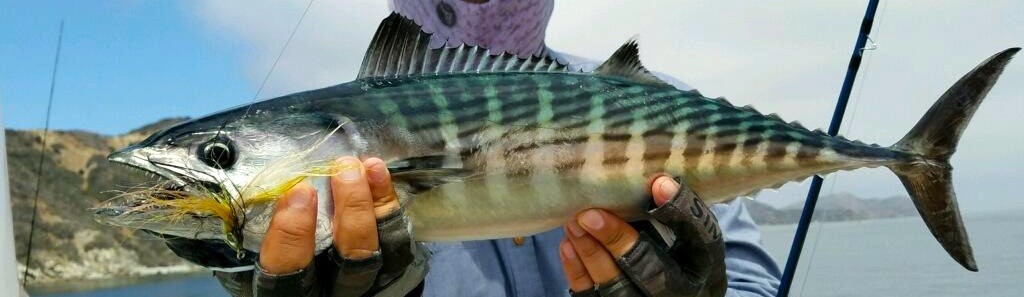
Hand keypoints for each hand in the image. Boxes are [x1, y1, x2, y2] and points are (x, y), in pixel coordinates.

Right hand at [257, 156, 413, 296]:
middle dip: (352, 209)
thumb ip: (270, 233)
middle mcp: (336, 292)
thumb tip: (281, 192)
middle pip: (352, 255)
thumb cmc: (282, 268)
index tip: (299, 192)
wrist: (329, 291)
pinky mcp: (394, 270)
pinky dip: (387, 203)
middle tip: (343, 171)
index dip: (292, 233)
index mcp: (292, 294)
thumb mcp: (260, 260)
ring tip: (365, 166)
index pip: (289, 270)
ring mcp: (370, 282)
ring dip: (374, 202)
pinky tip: (376, 171)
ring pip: (382, 246)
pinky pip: (397, 237)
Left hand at [560, 175, 726, 296]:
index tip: (658, 183)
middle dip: (617, 241)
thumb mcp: (692, 239)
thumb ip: (679, 213)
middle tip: (590, 214)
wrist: (667, 293)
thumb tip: (659, 182)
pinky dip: (577, 271)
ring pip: (615, 287)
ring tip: (574, 225)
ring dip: (591, 253)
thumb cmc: (681, 258)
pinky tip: (568, 246)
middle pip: (648, 271)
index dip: (680, 213)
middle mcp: (679, 294)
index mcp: (704, 270)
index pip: (702, 241)